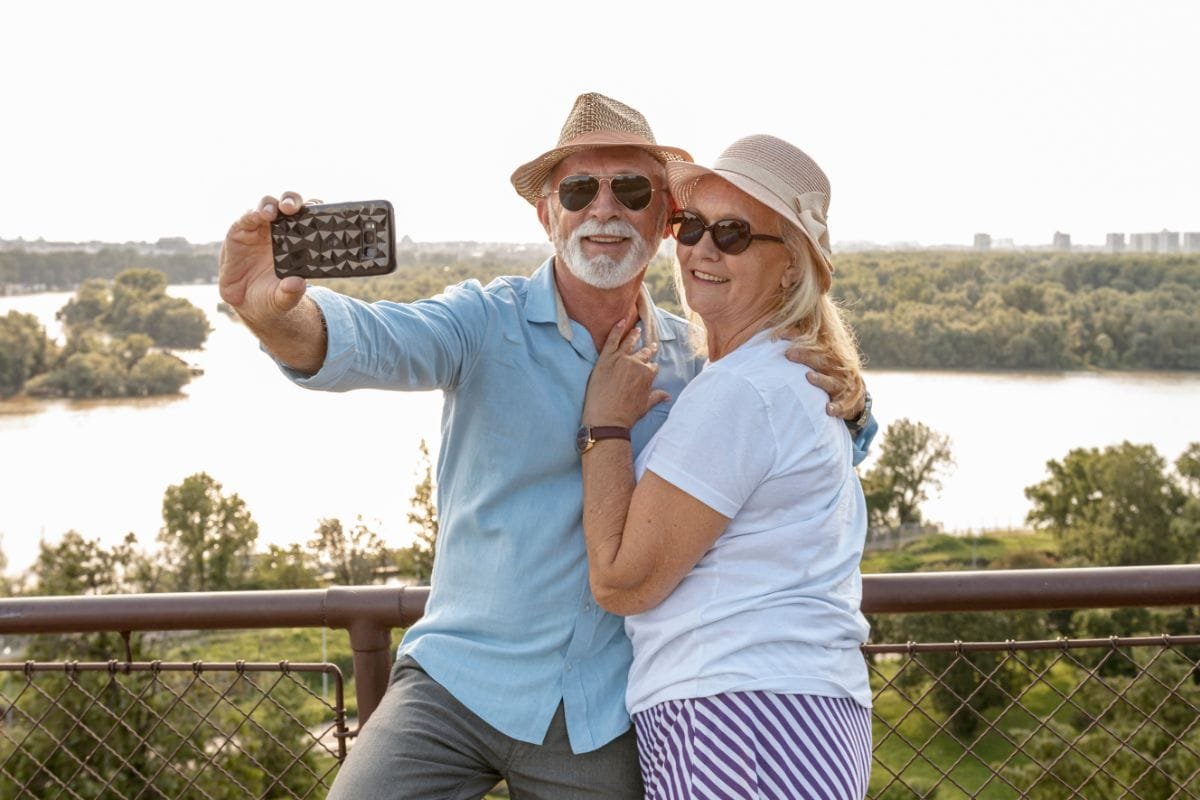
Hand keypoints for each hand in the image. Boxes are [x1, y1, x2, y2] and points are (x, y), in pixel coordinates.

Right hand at [219, 192, 308, 325]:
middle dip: (292, 201)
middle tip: (293, 208)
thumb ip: (290, 293)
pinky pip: (247, 217)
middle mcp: (281, 229)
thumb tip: (298, 283)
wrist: (246, 302)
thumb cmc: (271, 296)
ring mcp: (261, 228)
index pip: (309, 217)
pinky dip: (253, 214)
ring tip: (273, 213)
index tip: (319, 211)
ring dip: (271, 205)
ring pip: (268, 205)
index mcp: (299, 241)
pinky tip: (259, 215)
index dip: (315, 210)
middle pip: (289, 204)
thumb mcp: (281, 299)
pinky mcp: (241, 230)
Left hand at [582, 319, 670, 427]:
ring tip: (637, 330)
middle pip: (644, 353)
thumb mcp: (645, 405)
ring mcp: (621, 359)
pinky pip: (612, 339)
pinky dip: (617, 329)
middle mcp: (636, 363)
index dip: (651, 367)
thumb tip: (668, 396)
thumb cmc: (626, 415)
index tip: (650, 367)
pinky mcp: (606, 358)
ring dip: (634, 335)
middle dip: (648, 350)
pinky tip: (621, 321)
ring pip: (630, 342)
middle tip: (650, 346)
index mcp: (647, 374)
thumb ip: (657, 397)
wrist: (607, 419)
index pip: (652, 366)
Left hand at [784, 341, 865, 419]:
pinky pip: (842, 405)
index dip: (798, 338)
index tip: (780, 335)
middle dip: (805, 356)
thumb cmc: (830, 376)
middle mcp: (837, 369)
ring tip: (809, 376)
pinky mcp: (847, 402)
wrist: (856, 397)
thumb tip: (777, 338)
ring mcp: (843, 385)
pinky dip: (836, 407)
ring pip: (831, 381)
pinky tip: (828, 409)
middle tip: (788, 354)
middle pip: (821, 360)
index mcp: (830, 356)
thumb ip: (803, 353)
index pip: (814, 344)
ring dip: (820, 379)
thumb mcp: (821, 362)